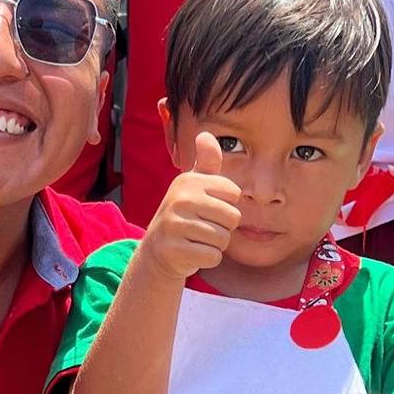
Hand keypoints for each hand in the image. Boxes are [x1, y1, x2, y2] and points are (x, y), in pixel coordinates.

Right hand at [143, 132, 241, 281]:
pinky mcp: (174, 249)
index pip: (234, 194)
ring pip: (223, 238)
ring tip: (197, 239)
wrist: (158, 250)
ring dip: (216, 244)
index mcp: (189, 180)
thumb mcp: (195, 186)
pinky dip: (208, 259)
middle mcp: (180, 198)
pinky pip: (213, 256)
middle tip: (203, 227)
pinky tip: (192, 252)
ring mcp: (174, 224)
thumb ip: (206, 162)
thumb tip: (206, 134)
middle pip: (232, 217)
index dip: (227, 206)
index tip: (208, 209)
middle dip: (224, 228)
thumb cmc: (185, 214)